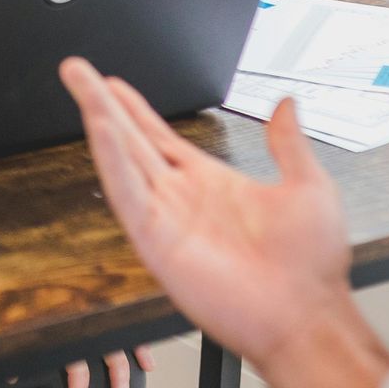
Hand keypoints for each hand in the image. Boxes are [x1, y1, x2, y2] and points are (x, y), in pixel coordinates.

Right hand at [58, 59, 388, 387]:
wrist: (308, 317)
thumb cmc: (312, 267)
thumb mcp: (307, 187)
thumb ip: (288, 144)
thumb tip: (286, 105)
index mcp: (210, 183)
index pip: (160, 137)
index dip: (134, 108)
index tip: (112, 83)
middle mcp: (181, 198)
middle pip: (130, 139)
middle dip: (102, 101)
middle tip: (76, 70)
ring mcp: (166, 218)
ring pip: (122, 158)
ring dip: (99, 119)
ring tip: (81, 85)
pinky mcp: (157, 241)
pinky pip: (127, 194)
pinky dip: (111, 160)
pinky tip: (100, 129)